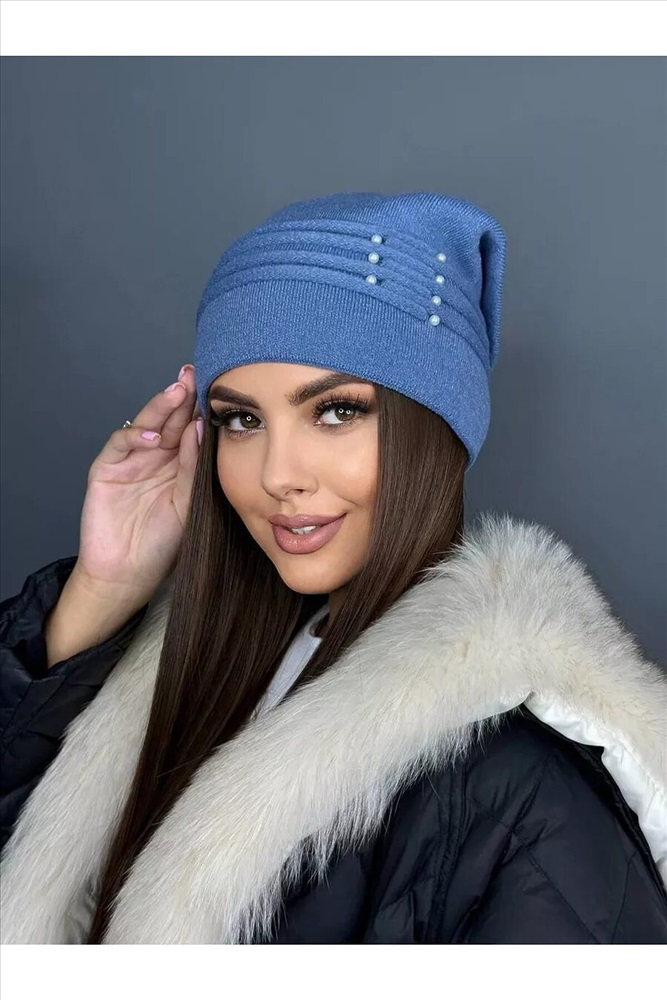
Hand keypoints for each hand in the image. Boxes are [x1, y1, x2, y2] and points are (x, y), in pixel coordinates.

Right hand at [71, 364, 202, 608]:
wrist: (128, 575)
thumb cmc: (162, 544)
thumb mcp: (189, 503)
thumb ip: (194, 467)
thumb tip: (201, 428)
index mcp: (179, 464)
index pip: (190, 428)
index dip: (200, 409)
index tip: (216, 388)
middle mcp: (155, 457)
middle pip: (169, 419)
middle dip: (181, 397)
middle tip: (194, 376)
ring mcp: (130, 461)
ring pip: (146, 424)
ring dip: (160, 408)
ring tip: (178, 394)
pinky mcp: (106, 469)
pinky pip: (121, 444)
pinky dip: (137, 436)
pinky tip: (155, 436)